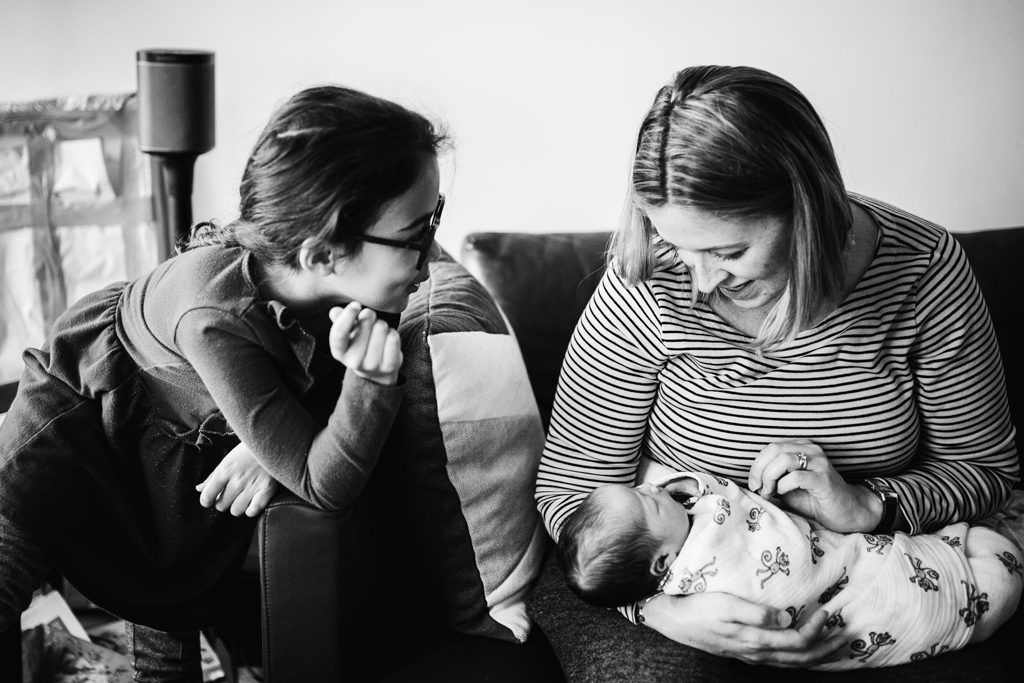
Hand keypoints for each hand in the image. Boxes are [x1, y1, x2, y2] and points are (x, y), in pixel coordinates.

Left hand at [196, 441, 278, 516]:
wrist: (273, 441)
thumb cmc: (248, 450)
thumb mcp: (228, 459)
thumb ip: (213, 476)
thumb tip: (199, 489)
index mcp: (225, 471)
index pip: (207, 496)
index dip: (207, 500)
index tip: (210, 499)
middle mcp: (237, 480)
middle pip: (221, 506)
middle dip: (224, 501)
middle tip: (231, 494)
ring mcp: (252, 486)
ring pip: (236, 511)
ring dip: (238, 506)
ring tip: (243, 497)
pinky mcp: (267, 490)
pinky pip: (253, 511)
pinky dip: (252, 509)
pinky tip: (253, 501)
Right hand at [328, 302, 401, 385]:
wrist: (377, 372)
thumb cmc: (359, 344)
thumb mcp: (347, 333)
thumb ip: (340, 320)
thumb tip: (335, 311)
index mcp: (339, 352)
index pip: (339, 333)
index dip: (347, 316)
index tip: (356, 304)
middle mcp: (354, 362)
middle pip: (365, 324)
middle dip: (369, 315)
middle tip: (370, 319)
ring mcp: (373, 366)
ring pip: (381, 328)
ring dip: (382, 324)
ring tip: (379, 332)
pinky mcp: (389, 366)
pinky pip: (393, 337)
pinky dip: (393, 332)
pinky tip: (388, 338)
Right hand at [642, 592, 844, 666]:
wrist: (673, 618)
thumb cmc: (698, 607)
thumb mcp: (726, 605)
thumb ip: (756, 613)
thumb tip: (787, 618)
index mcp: (755, 641)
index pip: (797, 641)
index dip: (817, 629)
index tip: (828, 611)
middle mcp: (757, 652)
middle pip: (802, 657)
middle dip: (827, 646)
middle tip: (848, 631)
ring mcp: (752, 654)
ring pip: (794, 662)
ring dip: (819, 653)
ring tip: (836, 641)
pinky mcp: (747, 650)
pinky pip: (783, 659)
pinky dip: (802, 655)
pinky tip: (806, 648)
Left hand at [748, 439, 878, 532]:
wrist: (845, 513)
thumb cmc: (813, 500)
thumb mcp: (786, 487)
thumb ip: (771, 479)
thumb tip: (750, 482)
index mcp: (801, 447)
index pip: (771, 447)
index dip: (757, 465)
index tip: (754, 484)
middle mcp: (811, 450)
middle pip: (775, 450)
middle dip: (759, 471)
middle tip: (759, 489)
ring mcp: (819, 463)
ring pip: (784, 460)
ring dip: (770, 478)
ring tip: (769, 493)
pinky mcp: (824, 479)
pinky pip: (797, 477)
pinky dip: (783, 485)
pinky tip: (783, 493)